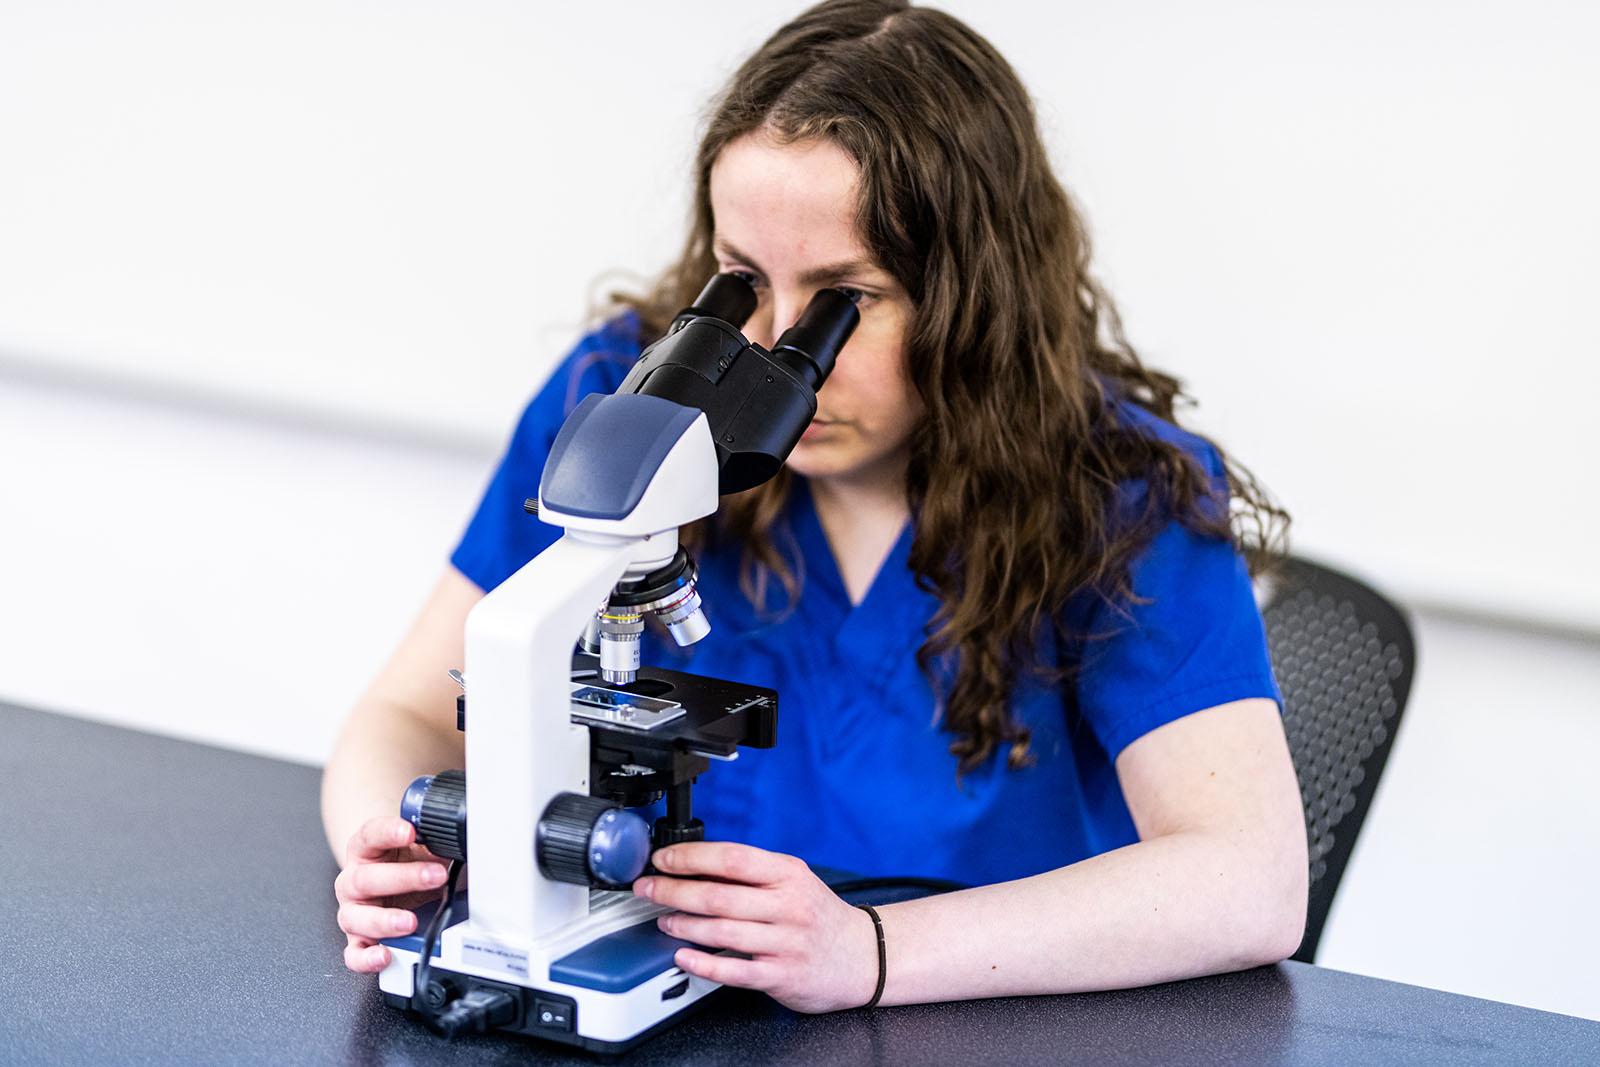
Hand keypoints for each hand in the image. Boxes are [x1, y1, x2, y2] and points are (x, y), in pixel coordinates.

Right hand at [334, 815, 449, 972]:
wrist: (396, 883)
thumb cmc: (408, 863)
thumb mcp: (424, 849)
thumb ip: (436, 844)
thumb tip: (466, 843)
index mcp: (366, 850)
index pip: (370, 836)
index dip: (388, 832)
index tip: (410, 832)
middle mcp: (355, 880)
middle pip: (366, 878)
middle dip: (403, 878)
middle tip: (436, 876)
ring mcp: (354, 911)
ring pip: (356, 917)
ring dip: (385, 920)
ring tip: (411, 921)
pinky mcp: (358, 939)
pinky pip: (355, 954)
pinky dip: (368, 958)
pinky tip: (385, 955)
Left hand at [632, 841, 877, 1013]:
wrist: (862, 956)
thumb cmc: (818, 915)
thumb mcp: (794, 881)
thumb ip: (753, 874)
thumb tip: (696, 865)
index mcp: (788, 874)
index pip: (732, 859)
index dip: (691, 858)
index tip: (663, 860)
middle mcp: (789, 906)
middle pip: (719, 896)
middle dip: (674, 891)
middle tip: (648, 889)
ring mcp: (786, 943)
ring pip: (723, 932)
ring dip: (683, 925)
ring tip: (664, 919)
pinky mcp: (782, 976)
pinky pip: (735, 971)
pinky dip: (703, 963)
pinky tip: (684, 956)